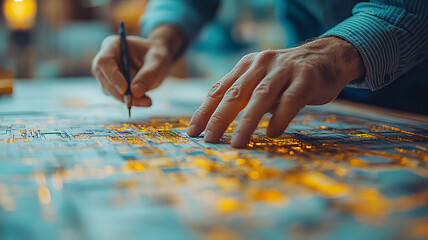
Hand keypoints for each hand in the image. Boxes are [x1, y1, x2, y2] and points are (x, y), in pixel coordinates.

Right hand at [91, 26, 184, 105]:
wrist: (157, 61)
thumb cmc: (156, 55)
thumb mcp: (158, 61)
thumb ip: (148, 74)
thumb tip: (135, 92)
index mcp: (112, 45)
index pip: (104, 62)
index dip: (112, 76)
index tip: (125, 89)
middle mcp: (105, 59)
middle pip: (105, 79)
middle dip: (121, 93)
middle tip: (142, 100)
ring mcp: (106, 74)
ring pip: (110, 91)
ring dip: (128, 99)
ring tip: (148, 101)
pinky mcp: (112, 86)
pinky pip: (118, 96)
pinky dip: (131, 101)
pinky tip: (145, 101)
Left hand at [187, 37, 364, 147]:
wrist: (328, 56)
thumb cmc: (288, 76)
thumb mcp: (262, 80)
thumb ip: (244, 95)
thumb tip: (218, 123)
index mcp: (246, 65)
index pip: (219, 89)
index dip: (204, 111)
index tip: (193, 132)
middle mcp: (261, 64)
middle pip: (235, 93)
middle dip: (219, 118)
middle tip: (209, 139)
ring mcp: (284, 69)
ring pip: (260, 97)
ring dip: (246, 122)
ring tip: (237, 143)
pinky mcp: (306, 77)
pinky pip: (290, 99)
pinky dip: (280, 117)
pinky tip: (272, 133)